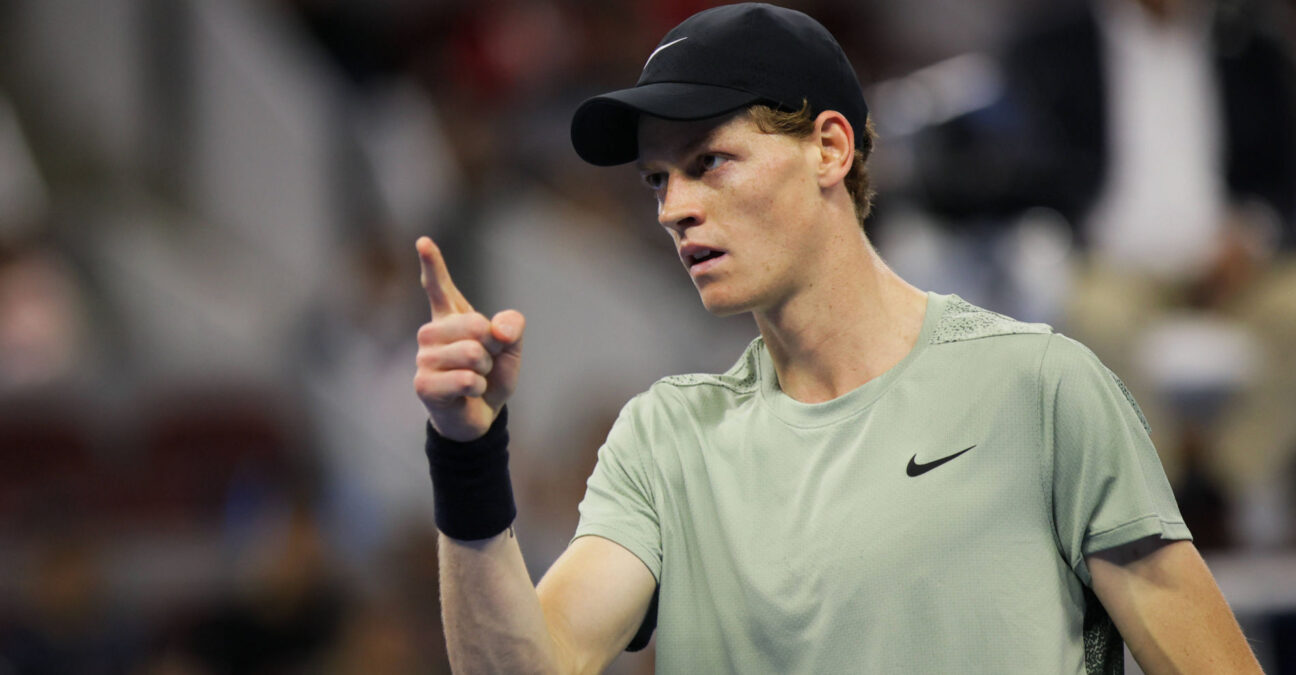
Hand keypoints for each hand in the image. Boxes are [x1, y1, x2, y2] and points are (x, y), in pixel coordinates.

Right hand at [413, 237, 524, 440]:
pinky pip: (466, 379)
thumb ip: (511, 327)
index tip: (424, 241)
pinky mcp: (423, 383)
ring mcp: (424, 357)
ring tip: (473, 378)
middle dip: (492, 347)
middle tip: (484, 364)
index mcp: (451, 317)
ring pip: (472, 354)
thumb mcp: (510, 348)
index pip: (440, 287)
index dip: (433, 264)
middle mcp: (431, 333)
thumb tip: (498, 329)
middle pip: (476, 325)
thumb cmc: (491, 376)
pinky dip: (477, 388)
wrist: (481, 414)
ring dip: (485, 371)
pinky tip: (467, 394)